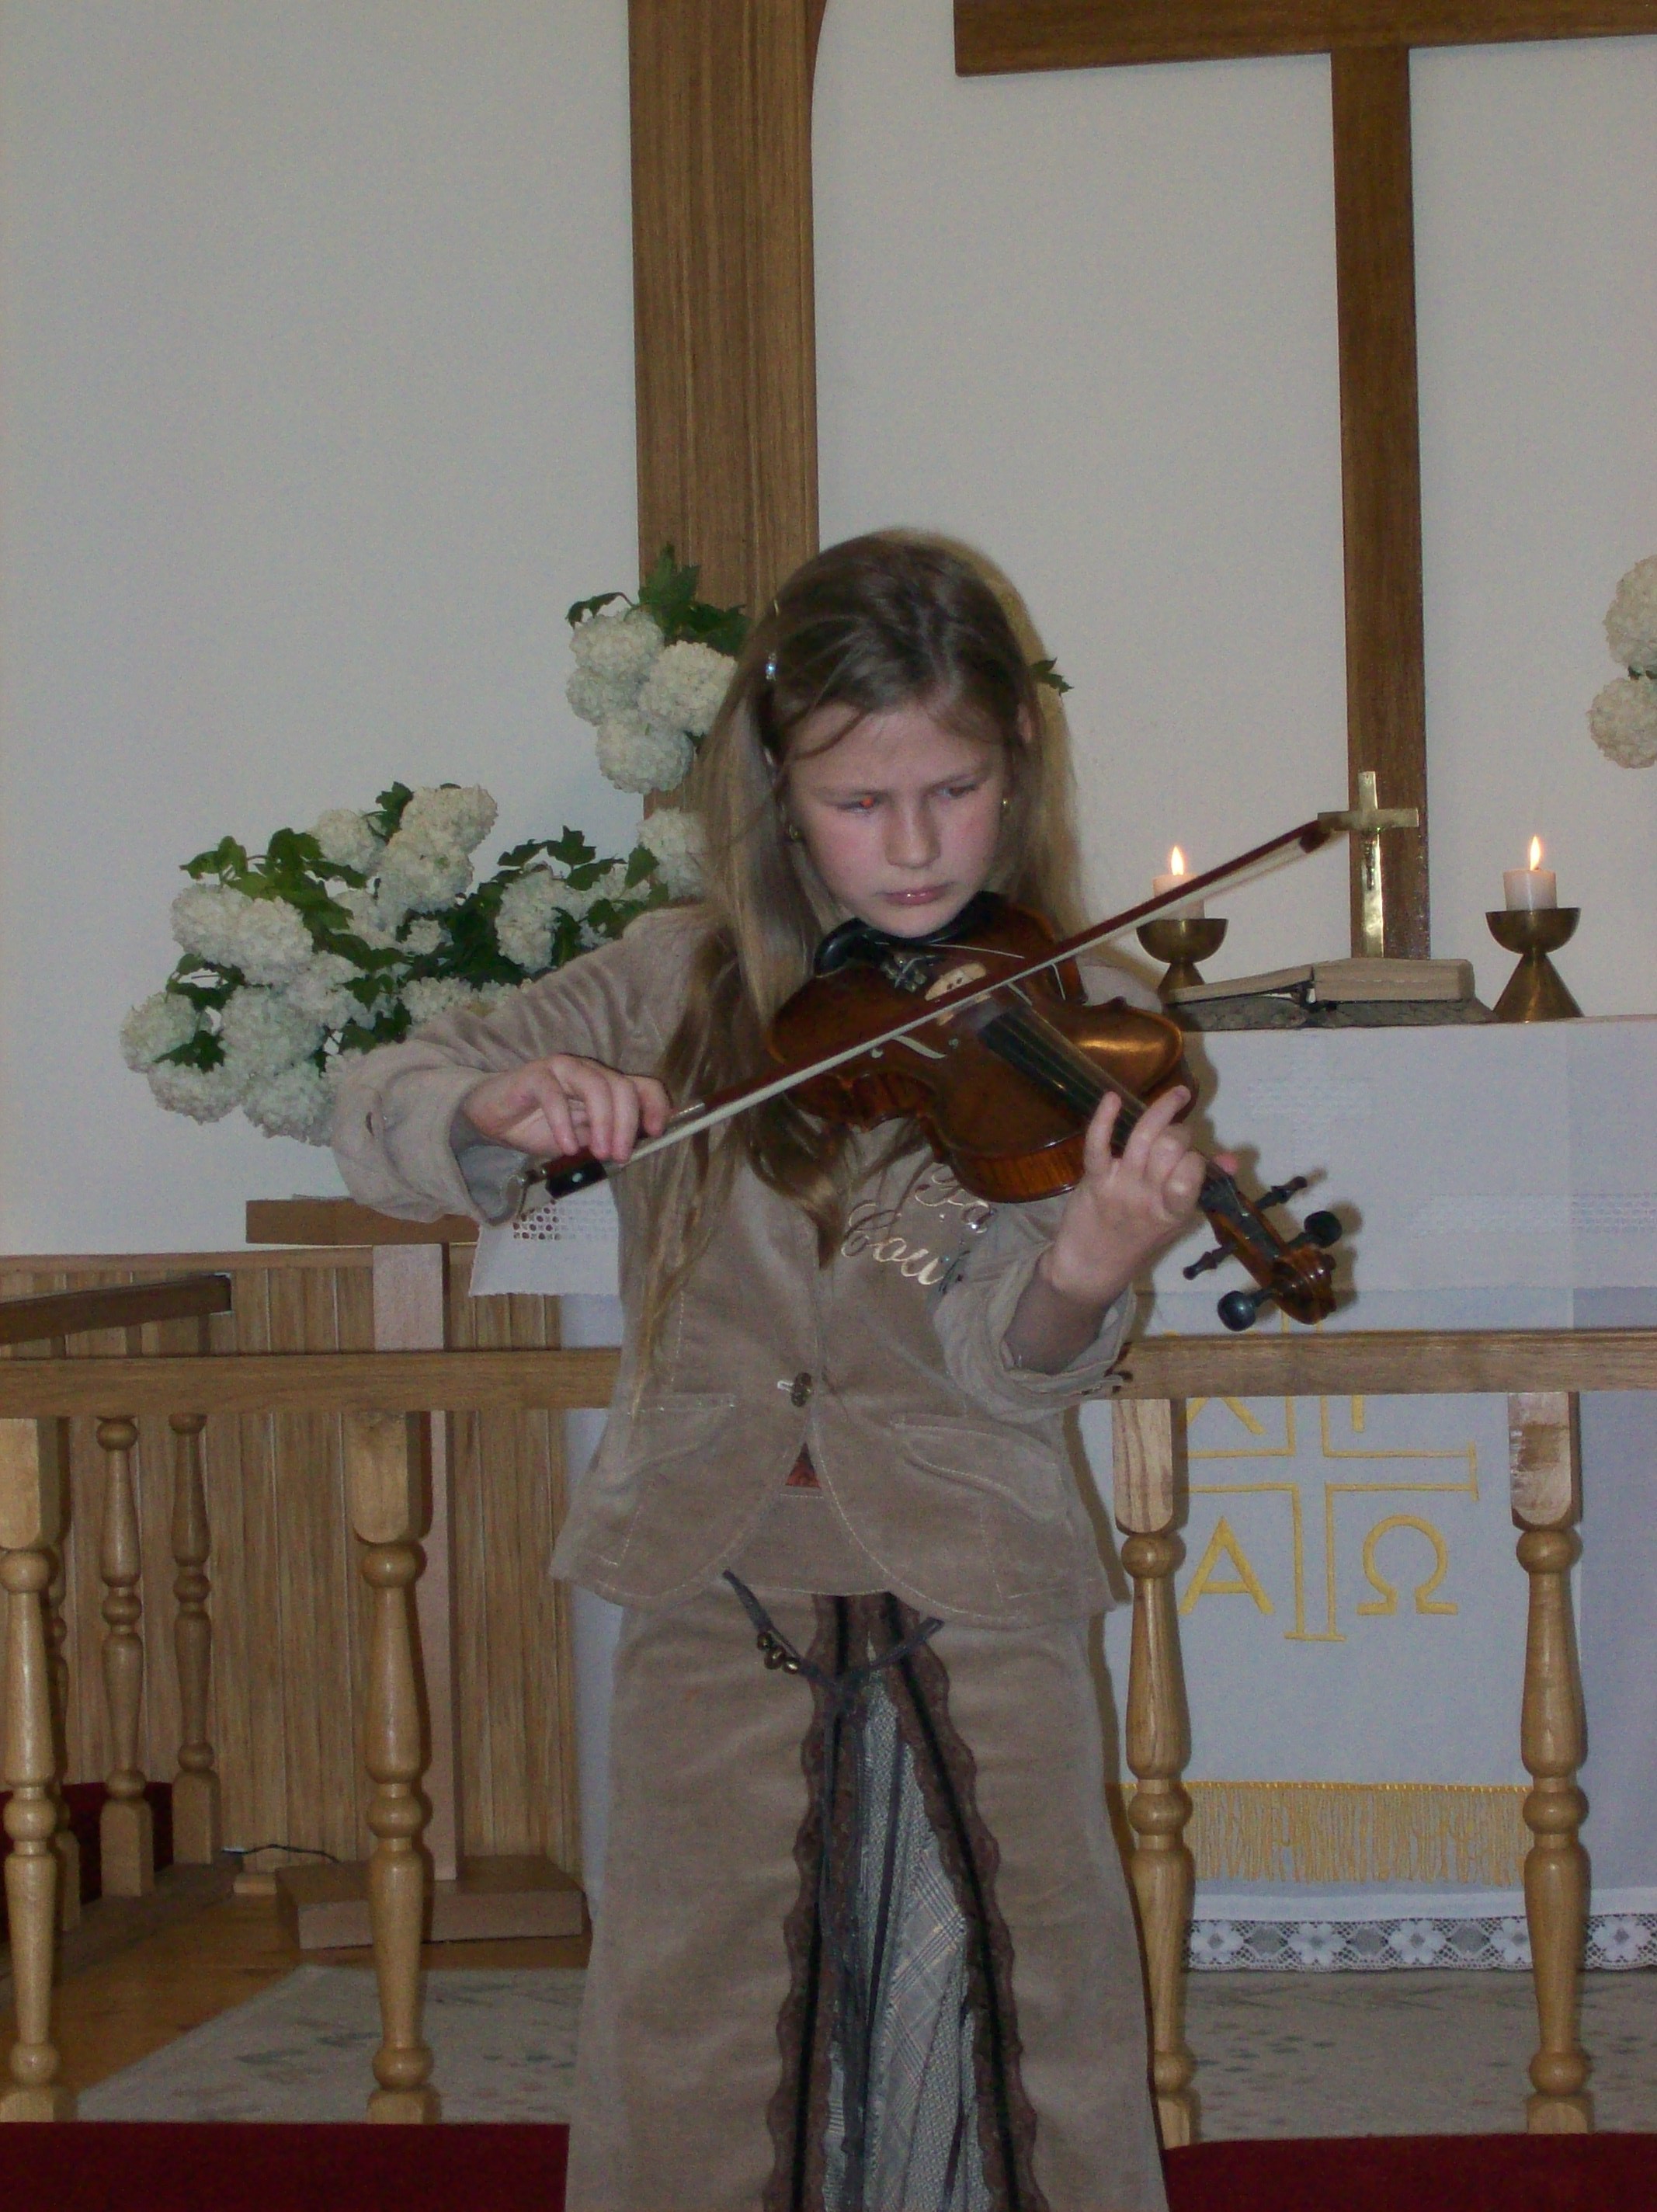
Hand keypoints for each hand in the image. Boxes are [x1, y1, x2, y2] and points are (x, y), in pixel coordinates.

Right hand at [462, 1055, 670, 1164]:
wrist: (494, 1118)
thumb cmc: (540, 1126)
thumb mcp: (581, 1139)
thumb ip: (605, 1137)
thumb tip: (632, 1147)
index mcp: (606, 1084)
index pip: (643, 1085)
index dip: (655, 1106)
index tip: (656, 1133)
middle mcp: (589, 1071)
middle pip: (622, 1087)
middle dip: (627, 1124)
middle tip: (619, 1156)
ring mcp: (562, 1069)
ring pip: (596, 1086)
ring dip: (603, 1122)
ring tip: (599, 1153)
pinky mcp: (535, 1076)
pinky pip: (554, 1095)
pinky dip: (564, 1123)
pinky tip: (568, 1147)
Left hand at [1040, 1087, 1223, 1312]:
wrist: (1091, 1266)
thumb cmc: (1138, 1240)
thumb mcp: (1177, 1219)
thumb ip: (1201, 1187)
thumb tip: (1231, 1158)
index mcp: (1174, 1211)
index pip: (1193, 1170)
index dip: (1195, 1155)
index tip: (1192, 1158)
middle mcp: (1148, 1196)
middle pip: (1170, 1147)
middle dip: (1180, 1132)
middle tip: (1176, 1139)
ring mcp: (1120, 1186)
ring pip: (1143, 1138)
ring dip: (1162, 1109)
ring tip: (1178, 1095)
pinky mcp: (1094, 1178)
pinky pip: (1098, 1143)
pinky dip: (1104, 1117)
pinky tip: (1114, 1097)